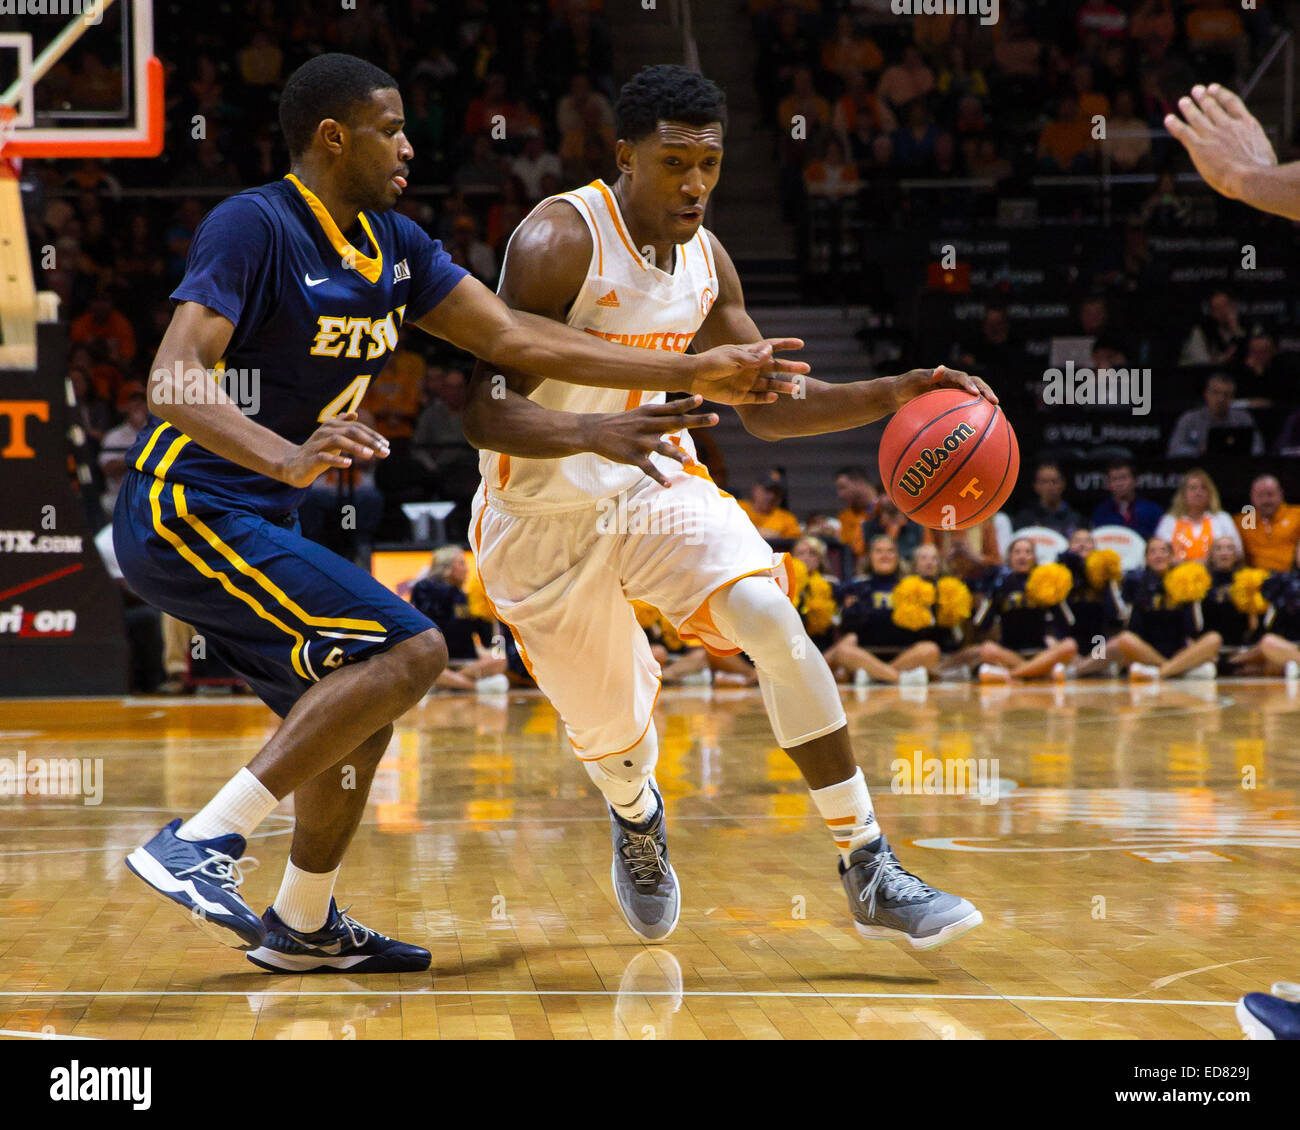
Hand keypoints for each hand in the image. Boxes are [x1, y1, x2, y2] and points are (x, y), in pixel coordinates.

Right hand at [277, 412, 389, 487]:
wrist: (293, 464)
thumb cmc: (317, 451)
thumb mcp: (331, 437)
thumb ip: (343, 426)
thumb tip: (354, 413)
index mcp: (332, 426)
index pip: (356, 427)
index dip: (373, 435)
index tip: (386, 445)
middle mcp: (324, 432)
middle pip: (350, 431)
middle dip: (369, 440)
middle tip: (384, 451)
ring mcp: (316, 444)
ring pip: (337, 440)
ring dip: (355, 447)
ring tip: (370, 454)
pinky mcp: (310, 458)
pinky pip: (323, 457)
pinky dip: (336, 459)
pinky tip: (349, 463)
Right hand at [582, 395, 718, 486]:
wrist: (595, 431)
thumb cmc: (623, 422)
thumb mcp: (641, 413)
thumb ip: (661, 415)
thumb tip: (683, 413)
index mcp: (650, 413)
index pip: (672, 407)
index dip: (687, 403)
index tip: (702, 398)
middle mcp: (647, 425)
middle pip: (675, 422)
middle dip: (696, 420)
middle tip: (716, 418)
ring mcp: (639, 441)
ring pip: (661, 448)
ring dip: (676, 455)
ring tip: (690, 462)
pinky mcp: (632, 457)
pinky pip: (647, 468)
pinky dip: (658, 477)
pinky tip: (668, 484)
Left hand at [689, 338, 807, 404]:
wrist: (694, 376)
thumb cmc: (713, 362)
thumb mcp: (734, 357)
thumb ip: (752, 357)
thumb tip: (771, 351)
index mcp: (749, 354)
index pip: (772, 347)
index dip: (786, 344)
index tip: (801, 344)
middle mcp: (751, 368)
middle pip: (775, 367)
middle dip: (790, 368)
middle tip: (806, 369)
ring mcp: (747, 382)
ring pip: (769, 385)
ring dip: (782, 386)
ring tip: (796, 389)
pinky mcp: (740, 396)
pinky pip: (757, 398)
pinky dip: (766, 399)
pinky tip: (775, 398)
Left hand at [894, 365, 996, 408]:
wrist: (898, 394)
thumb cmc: (904, 386)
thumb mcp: (913, 379)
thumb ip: (927, 375)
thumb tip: (941, 367)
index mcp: (946, 376)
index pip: (962, 377)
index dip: (970, 384)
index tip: (975, 394)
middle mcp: (954, 383)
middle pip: (976, 385)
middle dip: (987, 393)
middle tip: (995, 404)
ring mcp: (954, 393)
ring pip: (975, 398)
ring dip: (987, 405)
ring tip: (1000, 416)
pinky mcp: (952, 404)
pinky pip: (966, 409)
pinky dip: (976, 417)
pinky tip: (982, 431)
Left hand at [1164, 84, 1276, 198]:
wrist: (1251, 176)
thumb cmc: (1262, 170)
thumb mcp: (1264, 152)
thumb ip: (1255, 149)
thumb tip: (1258, 157)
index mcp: (1247, 124)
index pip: (1232, 103)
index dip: (1221, 94)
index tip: (1213, 88)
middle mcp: (1228, 125)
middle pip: (1213, 107)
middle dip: (1204, 97)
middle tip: (1196, 90)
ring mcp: (1213, 135)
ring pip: (1197, 117)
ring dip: (1188, 108)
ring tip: (1183, 101)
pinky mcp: (1199, 146)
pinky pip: (1184, 132)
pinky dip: (1175, 124)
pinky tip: (1168, 119)